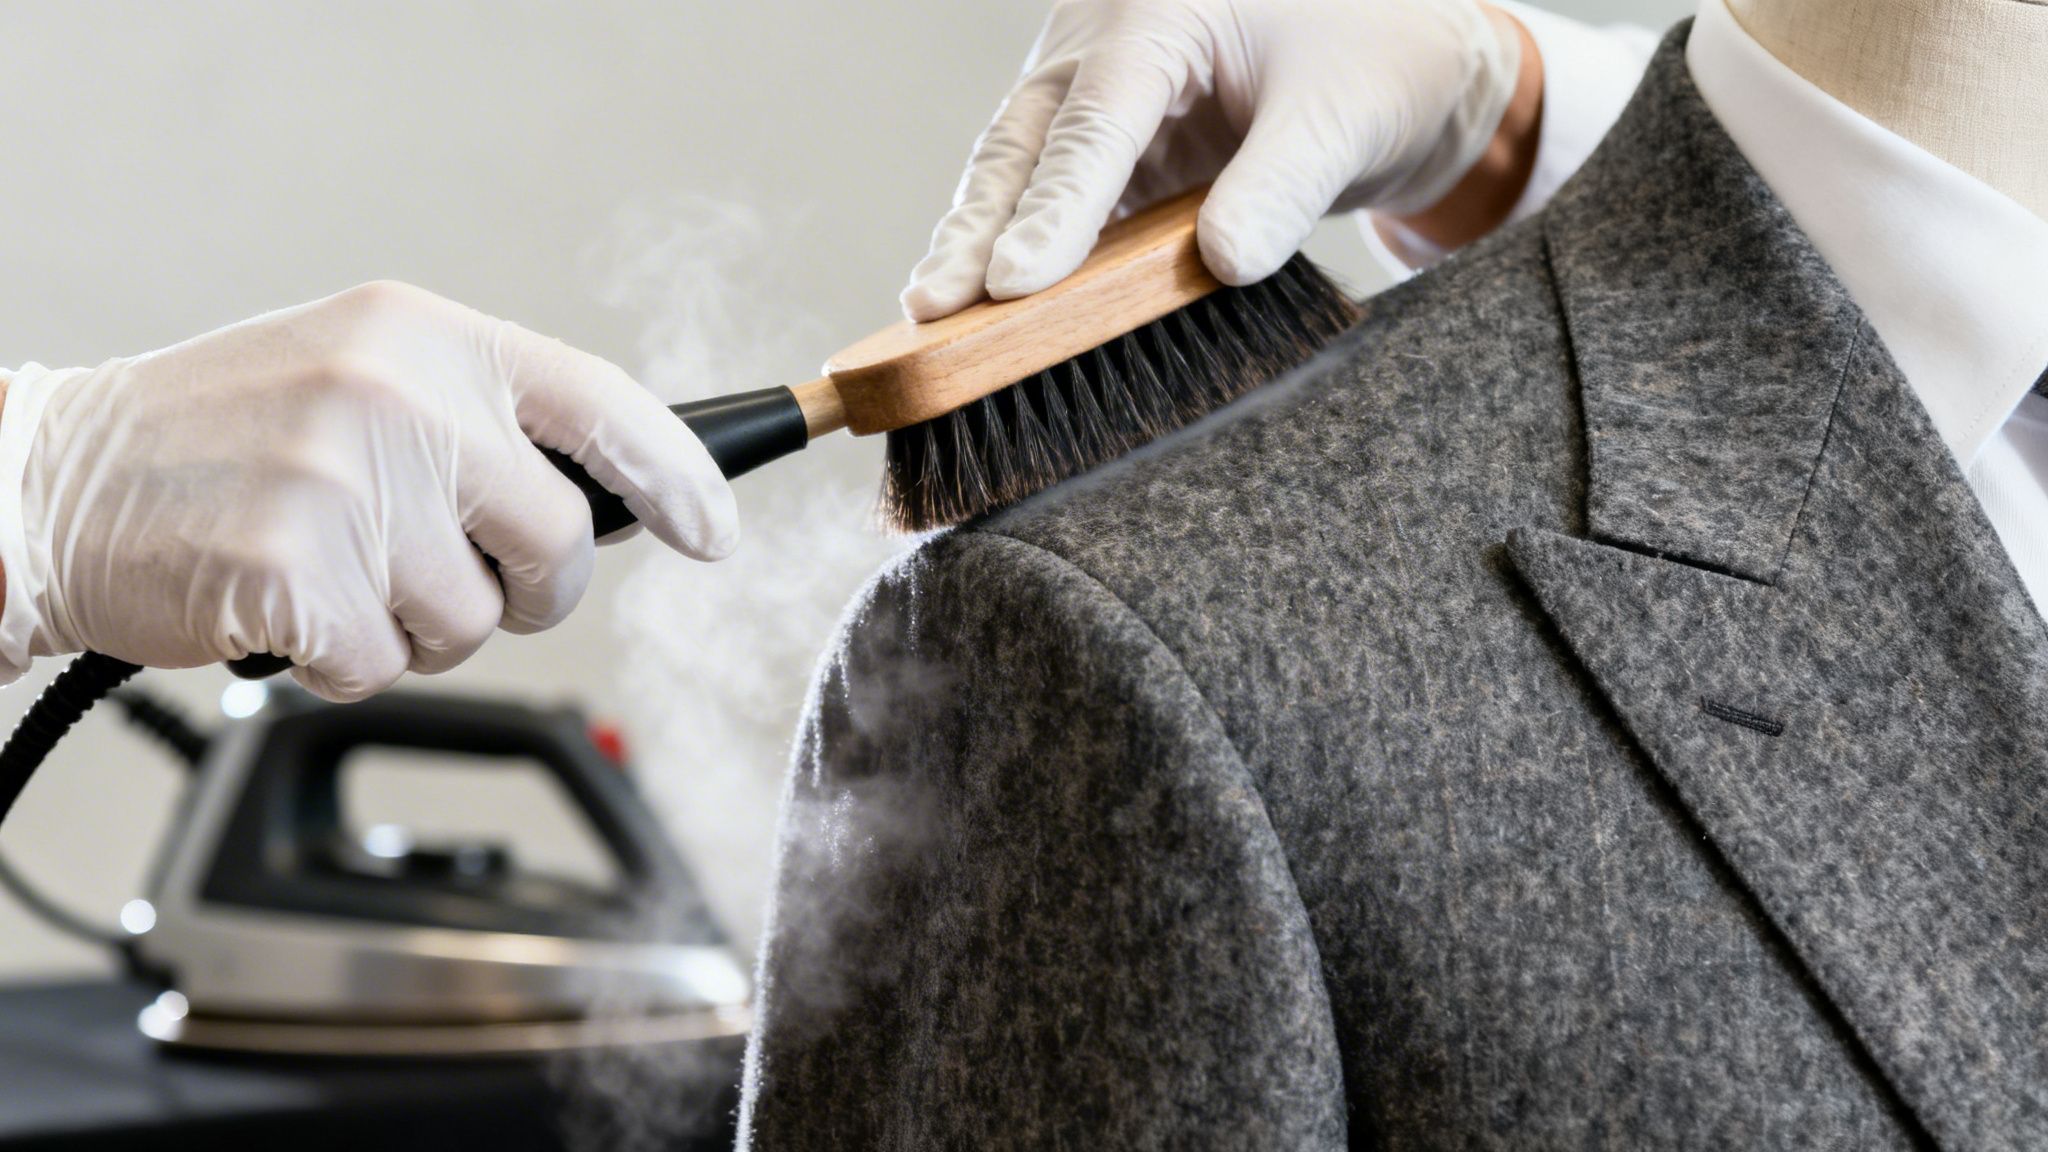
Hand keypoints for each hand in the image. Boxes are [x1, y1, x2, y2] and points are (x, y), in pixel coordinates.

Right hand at [0, 281, 736, 700]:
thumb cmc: (217, 438)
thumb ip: (475, 419)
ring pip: (473, 620)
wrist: (52, 480)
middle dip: (530, 593)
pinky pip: (388, 665)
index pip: (602, 401)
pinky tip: (289, 608)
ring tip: (337, 574)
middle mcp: (399, 396)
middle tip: (461, 584)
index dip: (679, 474)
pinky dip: (347, 663)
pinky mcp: (298, 572)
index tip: (713, 530)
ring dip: (420, 629)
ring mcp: (348, 483)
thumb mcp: (357, 375)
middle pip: (557, 543)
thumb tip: (608, 498)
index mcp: (427, 336)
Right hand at [902, 0, 1525, 320]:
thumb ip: (1282, 187)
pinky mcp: (1114, 140)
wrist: (1406, 48)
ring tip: (935, 318)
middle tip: (935, 308)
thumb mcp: (1344, 118)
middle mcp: (1113, 39)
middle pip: (1027, 141)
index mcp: (1163, 8)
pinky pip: (1052, 193)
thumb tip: (1223, 263)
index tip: (1015, 282)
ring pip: (1022, 168)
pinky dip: (1022, 246)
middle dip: (976, 229)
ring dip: (981, 244)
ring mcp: (1101, 88)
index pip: (1096, 119)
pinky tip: (982, 303)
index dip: (1054, 208)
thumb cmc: (1379, 58)